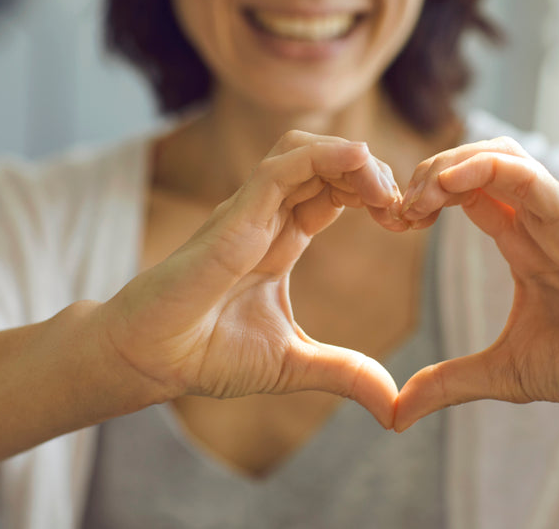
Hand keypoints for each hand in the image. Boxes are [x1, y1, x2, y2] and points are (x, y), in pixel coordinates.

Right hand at [98, 131, 403, 427]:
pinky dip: (324, 156)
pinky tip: (359, 163)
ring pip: (304, 151)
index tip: (407, 222)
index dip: (374, 195)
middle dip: (373, 173)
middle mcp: (268, 218)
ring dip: (352, 159)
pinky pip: (281, 167)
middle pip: (327, 163)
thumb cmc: (206, 355)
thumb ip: (345, 373)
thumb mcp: (294, 364)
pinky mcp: (234, 217)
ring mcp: (249, 212)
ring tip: (385, 191)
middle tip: (405, 208)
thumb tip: (394, 407)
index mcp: (282, 241)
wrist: (150, 360)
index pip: (335, 192)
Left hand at [394, 137, 558, 430]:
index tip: (392, 222)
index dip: (423, 197)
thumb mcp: (501, 373)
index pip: (464, 192)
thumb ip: (447, 384)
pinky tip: (448, 184)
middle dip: (426, 173)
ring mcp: (556, 216)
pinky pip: (528, 178)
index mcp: (519, 241)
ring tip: (418, 198)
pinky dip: (485, 169)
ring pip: (499, 156)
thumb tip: (395, 415)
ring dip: (449, 165)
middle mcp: (535, 220)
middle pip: (474, 162)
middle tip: (397, 210)